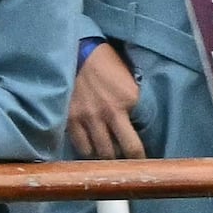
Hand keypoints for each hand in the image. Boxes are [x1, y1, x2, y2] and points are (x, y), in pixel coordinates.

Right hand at [65, 40, 148, 158]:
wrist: (76, 49)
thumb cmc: (105, 61)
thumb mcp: (127, 79)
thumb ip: (132, 102)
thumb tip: (137, 123)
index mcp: (129, 100)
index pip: (139, 139)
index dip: (141, 155)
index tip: (142, 162)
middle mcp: (110, 112)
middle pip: (121, 152)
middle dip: (125, 161)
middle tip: (126, 163)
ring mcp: (89, 117)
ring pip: (100, 153)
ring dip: (104, 156)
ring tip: (107, 155)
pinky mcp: (71, 118)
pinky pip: (80, 145)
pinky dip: (86, 149)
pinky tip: (89, 146)